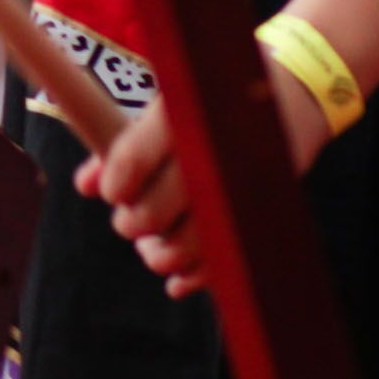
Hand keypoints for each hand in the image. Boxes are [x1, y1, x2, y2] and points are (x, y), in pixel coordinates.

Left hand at [76, 78, 332, 297]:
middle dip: (133, 222)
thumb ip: (123, 144)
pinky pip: (225, 259)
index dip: (116, 182)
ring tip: (152, 247)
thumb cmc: (212, 102)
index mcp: (186, 115)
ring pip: (189, 244)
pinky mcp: (264, 215)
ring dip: (161, 255)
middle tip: (130, 220)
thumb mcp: (169, 107)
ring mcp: (244, 189)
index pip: (135, 158)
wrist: (295, 99)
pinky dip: (195, 276)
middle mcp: (215, 153)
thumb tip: (83, 184)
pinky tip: (177, 279)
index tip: (112, 192)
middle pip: (157, 209)